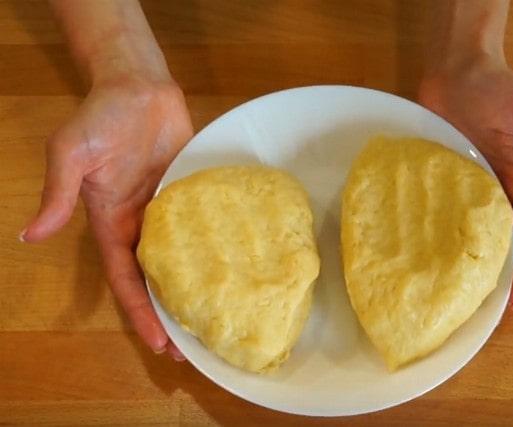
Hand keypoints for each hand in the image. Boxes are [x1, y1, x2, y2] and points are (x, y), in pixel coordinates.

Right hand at [21, 77, 193, 358]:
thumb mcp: (70, 154)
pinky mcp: (194, 195)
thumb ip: (57, 194)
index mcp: (111, 224)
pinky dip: (217, 251)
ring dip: (195, 290)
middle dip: (170, 315)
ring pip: (184, 260)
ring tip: (218, 320)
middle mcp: (142, 225)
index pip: (127, 280)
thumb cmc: (101, 116)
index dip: (141, 313)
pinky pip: (206, 228)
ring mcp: (170, 212)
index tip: (159, 344)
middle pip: (156, 280)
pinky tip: (237, 270)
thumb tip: (30, 235)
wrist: (138, 86)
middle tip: (192, 350)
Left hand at [419, 55, 512, 309]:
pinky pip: (451, 215)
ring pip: (481, 233)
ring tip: (463, 295)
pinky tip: (436, 258)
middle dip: (504, 274)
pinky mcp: (449, 181)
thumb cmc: (495, 87)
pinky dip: (449, 238)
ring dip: (477, 261)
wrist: (455, 68)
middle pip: (509, 241)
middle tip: (487, 310)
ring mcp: (475, 187)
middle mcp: (504, 189)